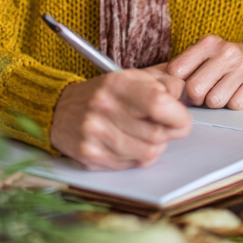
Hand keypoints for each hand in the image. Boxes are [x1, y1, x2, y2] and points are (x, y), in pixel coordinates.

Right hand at [50, 70, 191, 170]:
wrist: (58, 110)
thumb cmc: (102, 94)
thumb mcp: (131, 77)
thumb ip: (162, 80)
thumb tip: (183, 91)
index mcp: (117, 83)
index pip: (159, 104)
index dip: (178, 116)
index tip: (180, 118)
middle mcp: (103, 107)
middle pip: (157, 133)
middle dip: (168, 133)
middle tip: (163, 127)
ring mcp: (95, 133)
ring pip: (148, 153)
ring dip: (153, 146)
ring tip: (143, 134)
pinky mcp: (91, 155)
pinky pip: (132, 165)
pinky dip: (137, 157)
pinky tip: (129, 144)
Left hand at [167, 36, 242, 109]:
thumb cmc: (225, 61)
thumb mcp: (205, 55)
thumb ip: (185, 67)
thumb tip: (164, 88)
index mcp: (208, 43)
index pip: (177, 71)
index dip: (178, 84)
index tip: (185, 85)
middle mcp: (226, 50)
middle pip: (194, 89)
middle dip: (196, 98)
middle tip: (202, 94)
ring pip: (215, 100)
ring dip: (215, 102)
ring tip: (221, 92)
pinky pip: (236, 105)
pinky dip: (234, 103)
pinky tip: (236, 92)